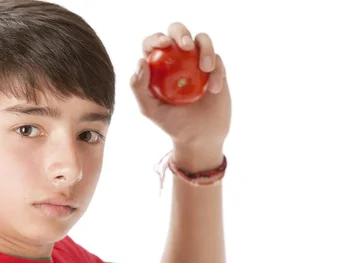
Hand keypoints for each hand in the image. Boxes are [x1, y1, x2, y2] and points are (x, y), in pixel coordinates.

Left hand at [131, 23, 230, 169]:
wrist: (199, 137)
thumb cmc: (172, 123)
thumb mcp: (150, 110)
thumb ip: (139, 88)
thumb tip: (141, 61)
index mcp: (158, 65)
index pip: (153, 43)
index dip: (156, 38)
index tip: (163, 45)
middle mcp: (177, 58)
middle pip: (177, 31)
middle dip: (181, 32)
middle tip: (185, 46)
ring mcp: (197, 61)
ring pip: (202, 39)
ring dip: (206, 48)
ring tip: (206, 69)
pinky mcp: (216, 68)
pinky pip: (218, 60)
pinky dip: (217, 72)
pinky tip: (214, 89)